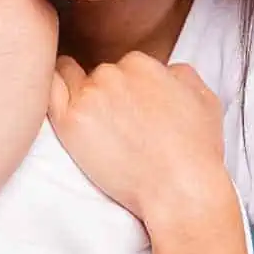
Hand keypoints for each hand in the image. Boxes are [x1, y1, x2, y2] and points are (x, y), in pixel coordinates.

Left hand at [49, 52, 228, 223]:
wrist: (179, 189)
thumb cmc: (195, 151)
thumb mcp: (204, 99)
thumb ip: (180, 74)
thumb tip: (165, 70)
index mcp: (142, 64)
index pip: (124, 67)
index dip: (127, 89)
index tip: (130, 110)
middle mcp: (112, 73)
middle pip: (98, 74)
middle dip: (104, 93)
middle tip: (115, 123)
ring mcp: (88, 95)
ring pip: (70, 80)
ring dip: (77, 95)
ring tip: (89, 122)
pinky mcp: (70, 120)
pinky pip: (48, 92)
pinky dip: (50, 92)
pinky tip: (56, 102)